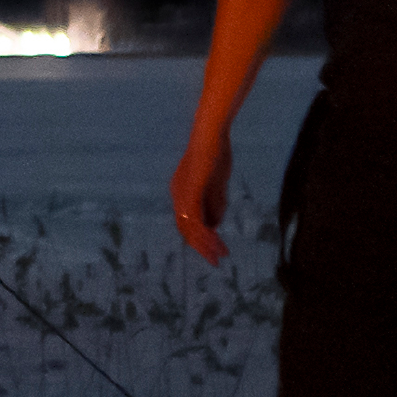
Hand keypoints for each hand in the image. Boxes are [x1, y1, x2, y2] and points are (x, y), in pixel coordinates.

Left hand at [171, 124, 234, 264]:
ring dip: (205, 243)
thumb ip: (215, 206)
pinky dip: (203, 232)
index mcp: (182, 194)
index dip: (201, 239)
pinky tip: (214, 241)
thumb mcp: (217, 187)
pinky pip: (193, 218)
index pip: (189, 223)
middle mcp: (178, 196)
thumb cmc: (216, 156)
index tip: (217, 250)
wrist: (212, 136)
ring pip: (190, 227)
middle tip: (217, 260)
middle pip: (186, 229)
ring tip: (219, 255)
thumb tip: (214, 226)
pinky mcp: (189, 191)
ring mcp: (182, 194)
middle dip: (202, 247)